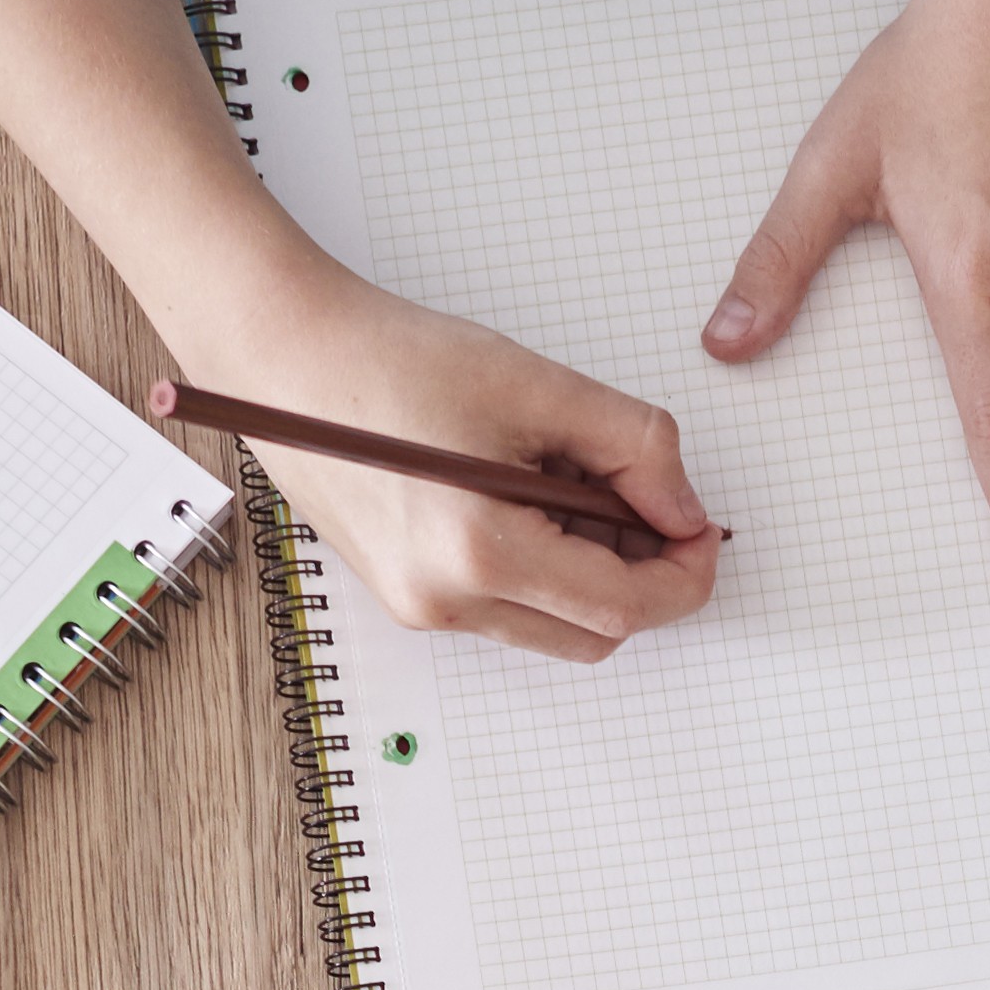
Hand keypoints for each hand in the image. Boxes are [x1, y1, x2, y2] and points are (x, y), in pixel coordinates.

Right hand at [206, 265, 720, 665]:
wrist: (286, 355)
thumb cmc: (390, 359)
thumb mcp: (537, 387)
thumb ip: (634, 447)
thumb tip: (684, 507)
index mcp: (478, 553)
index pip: (622, 607)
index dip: (683, 574)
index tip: (703, 530)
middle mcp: (444, 601)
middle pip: (595, 634)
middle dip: (642, 576)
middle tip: (650, 497)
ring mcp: (420, 608)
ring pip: (552, 626)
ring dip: (590, 570)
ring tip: (570, 478)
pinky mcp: (407, 596)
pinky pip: (507, 607)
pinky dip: (543, 565)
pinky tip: (526, 492)